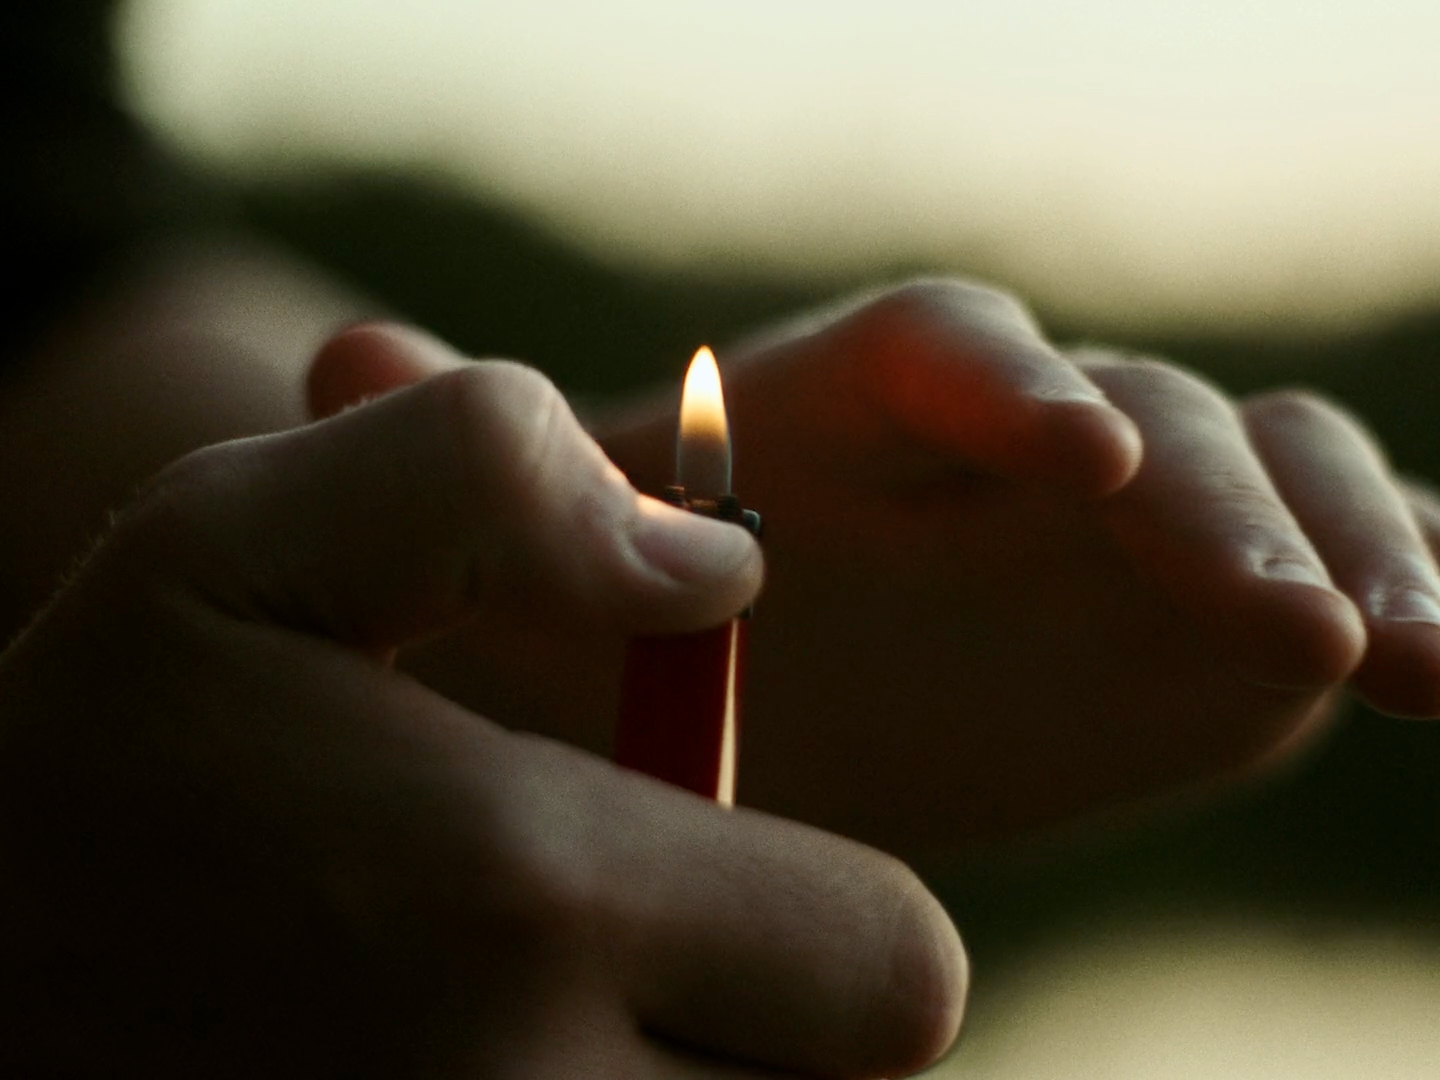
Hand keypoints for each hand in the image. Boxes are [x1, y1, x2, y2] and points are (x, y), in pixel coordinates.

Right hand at [0, 326, 963, 1077]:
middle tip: (635, 941)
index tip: (709, 853)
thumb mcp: (241, 535)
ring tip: (554, 1003)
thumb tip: (719, 567)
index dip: (835, 900)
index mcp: (520, 904)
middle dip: (787, 1006)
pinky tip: (510, 1063)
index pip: (896, 966)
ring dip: (710, 1076)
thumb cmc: (101, 754)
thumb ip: (492, 481)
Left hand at [309, 290, 1439, 853]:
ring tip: (1412, 655)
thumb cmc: (622, 621)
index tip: (1086, 466)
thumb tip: (334, 355)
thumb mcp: (529, 545)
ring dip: (1354, 547)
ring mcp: (1125, 522)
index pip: (942, 346)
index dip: (1013, 388)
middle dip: (1223, 497)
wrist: (741, 703)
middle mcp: (1005, 443)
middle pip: (1146, 409)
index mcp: (851, 413)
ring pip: (1277, 479)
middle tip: (1288, 620)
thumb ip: (474, 454)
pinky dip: (1416, 604)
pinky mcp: (1201, 612)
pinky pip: (1338, 580)